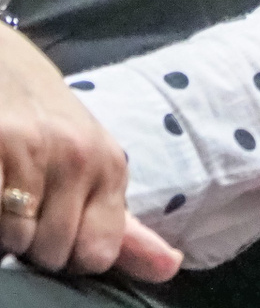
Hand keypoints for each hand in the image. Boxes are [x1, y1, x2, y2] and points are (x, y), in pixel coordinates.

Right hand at [0, 26, 180, 280]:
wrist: (6, 66)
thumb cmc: (51, 129)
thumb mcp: (95, 170)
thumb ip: (126, 228)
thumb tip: (169, 268)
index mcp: (110, 167)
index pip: (98, 254)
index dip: (72, 256)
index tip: (59, 230)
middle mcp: (80, 156)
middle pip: (54, 253)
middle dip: (34, 242)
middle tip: (26, 202)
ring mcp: (35, 149)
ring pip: (16, 240)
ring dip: (4, 228)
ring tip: (7, 191)